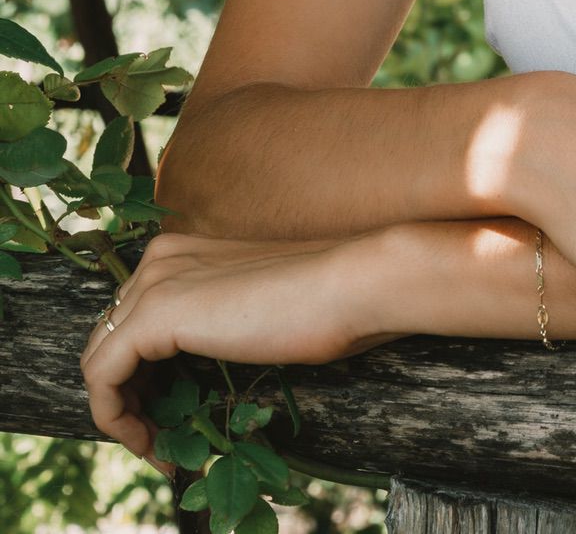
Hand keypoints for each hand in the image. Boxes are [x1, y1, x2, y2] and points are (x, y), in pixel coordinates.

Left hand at [79, 230, 398, 475]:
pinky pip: (101, 377)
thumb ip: (214, 326)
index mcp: (182, 250)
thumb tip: (188, 375)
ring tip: (162, 449)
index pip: (131, 323)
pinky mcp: (155, 312)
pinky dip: (118, 421)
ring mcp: (155, 280)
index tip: (171, 422)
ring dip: (123, 415)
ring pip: (99, 361)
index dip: (142, 380)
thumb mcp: (252, 313)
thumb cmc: (321, 303)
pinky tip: (155, 446)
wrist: (351, 285)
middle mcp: (159, 257)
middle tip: (166, 441)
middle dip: (130, 398)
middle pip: (110, 341)